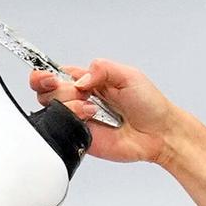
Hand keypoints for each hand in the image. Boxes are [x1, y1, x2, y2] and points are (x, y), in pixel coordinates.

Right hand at [29, 59, 181, 165]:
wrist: (161, 132)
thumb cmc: (149, 105)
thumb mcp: (127, 75)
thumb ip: (101, 68)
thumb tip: (80, 78)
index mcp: (86, 81)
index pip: (53, 74)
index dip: (43, 74)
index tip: (48, 75)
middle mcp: (80, 100)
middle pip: (46, 91)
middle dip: (58, 89)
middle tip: (80, 93)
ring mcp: (81, 119)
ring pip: (53, 108)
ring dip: (69, 103)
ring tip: (93, 108)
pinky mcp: (84, 137)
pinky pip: (65, 128)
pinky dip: (74, 119)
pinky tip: (91, 118)